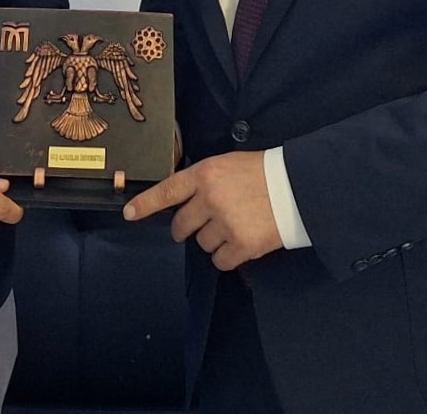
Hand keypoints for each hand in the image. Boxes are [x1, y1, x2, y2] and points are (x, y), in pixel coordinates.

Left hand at [122, 151, 281, 270]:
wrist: (298, 187)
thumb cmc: (263, 171)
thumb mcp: (228, 164)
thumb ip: (204, 181)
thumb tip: (185, 200)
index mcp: (205, 174)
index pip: (167, 191)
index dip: (145, 204)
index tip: (128, 213)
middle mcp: (210, 199)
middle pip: (181, 225)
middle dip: (187, 228)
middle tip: (201, 224)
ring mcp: (225, 224)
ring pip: (201, 244)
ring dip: (213, 240)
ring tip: (233, 227)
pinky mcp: (241, 245)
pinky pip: (220, 261)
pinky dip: (227, 256)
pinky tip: (240, 243)